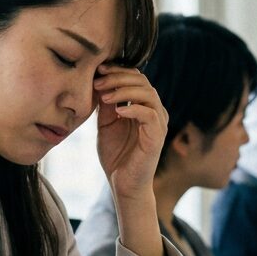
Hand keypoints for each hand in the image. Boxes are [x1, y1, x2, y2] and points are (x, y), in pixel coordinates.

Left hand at [93, 65, 167, 201]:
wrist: (123, 184)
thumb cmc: (116, 155)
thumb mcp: (106, 124)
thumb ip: (106, 105)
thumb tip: (98, 81)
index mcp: (143, 105)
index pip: (136, 77)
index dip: (117, 71)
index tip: (98, 71)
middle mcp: (154, 110)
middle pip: (142, 80)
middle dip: (118, 78)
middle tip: (98, 83)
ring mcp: (158, 123)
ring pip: (148, 93)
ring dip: (124, 91)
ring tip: (105, 96)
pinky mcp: (157, 136)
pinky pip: (150, 114)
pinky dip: (133, 109)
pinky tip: (117, 112)